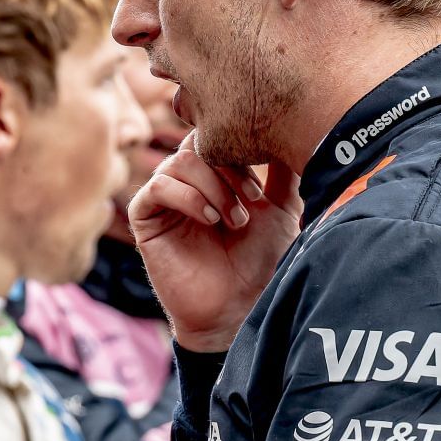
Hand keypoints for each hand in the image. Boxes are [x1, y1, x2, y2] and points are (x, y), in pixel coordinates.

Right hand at [128, 133, 302, 350]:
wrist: (239, 307)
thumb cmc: (260, 262)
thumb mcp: (282, 210)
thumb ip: (284, 174)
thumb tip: (295, 133)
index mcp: (214, 175)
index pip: (216, 137)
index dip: (238, 152)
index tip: (261, 189)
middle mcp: (187, 182)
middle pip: (196, 143)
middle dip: (227, 168)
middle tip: (251, 201)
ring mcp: (165, 199)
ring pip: (178, 162)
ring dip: (211, 186)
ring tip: (233, 218)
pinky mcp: (145, 219)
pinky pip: (155, 188)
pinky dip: (186, 197)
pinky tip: (209, 220)